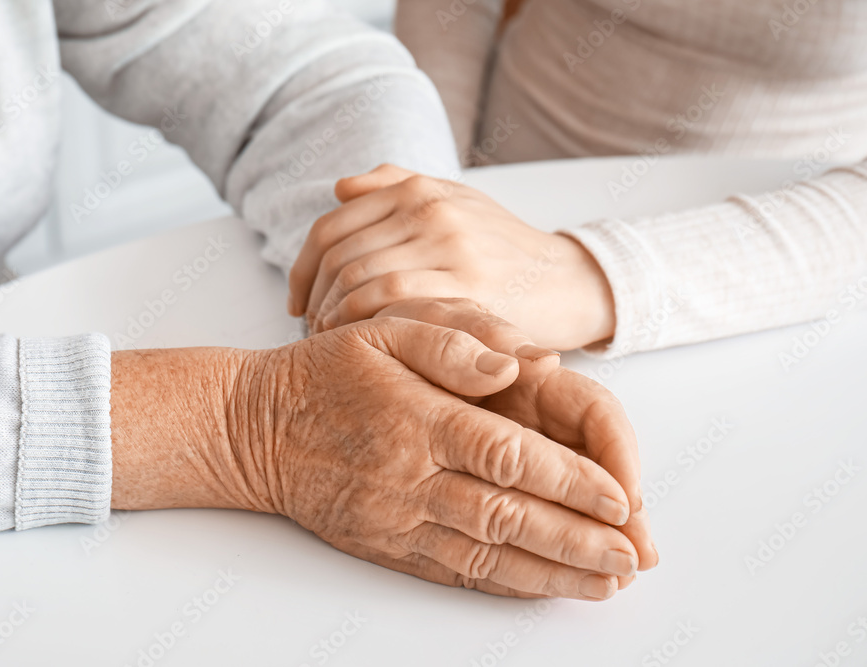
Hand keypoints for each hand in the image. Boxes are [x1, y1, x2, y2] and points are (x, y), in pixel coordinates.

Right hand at [241, 318, 639, 597]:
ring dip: (552, 573)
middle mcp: (412, 476)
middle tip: (633, 557)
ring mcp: (398, 518)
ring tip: (605, 584)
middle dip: (578, 540)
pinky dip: (503, 584)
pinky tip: (541, 589)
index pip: (507, 456)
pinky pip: (452, 571)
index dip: (568, 481)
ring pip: (487, 554)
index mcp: (419, 417)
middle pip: (508, 515)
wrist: (254, 429)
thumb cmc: (323, 374)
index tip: (619, 501)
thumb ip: (452, 342)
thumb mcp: (383, 330)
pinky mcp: (386, 545)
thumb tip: (519, 363)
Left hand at [288, 164, 616, 349]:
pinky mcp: (468, 286)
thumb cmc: (504, 249)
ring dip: (333, 319)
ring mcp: (449, 247)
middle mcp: (430, 211)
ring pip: (360, 283)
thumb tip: (340, 188)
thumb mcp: (456, 201)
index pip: (331, 227)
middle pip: (339, 258)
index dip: (301, 270)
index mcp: (418, 190)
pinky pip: (394, 305)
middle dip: (313, 302)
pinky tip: (365, 346)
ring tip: (332, 343)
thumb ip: (397, 187)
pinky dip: (365, 327)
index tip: (296, 302)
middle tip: (310, 332)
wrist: (570, 281)